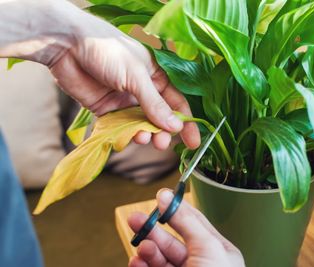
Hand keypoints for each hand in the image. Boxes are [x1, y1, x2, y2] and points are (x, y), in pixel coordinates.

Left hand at [0, 0, 199, 149]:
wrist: (68, 48)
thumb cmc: (108, 52)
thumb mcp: (137, 75)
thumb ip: (155, 103)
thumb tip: (175, 127)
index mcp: (155, 76)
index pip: (176, 102)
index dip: (185, 122)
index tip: (192, 142)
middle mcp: (142, 90)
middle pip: (158, 117)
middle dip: (162, 132)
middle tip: (162, 144)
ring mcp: (124, 101)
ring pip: (140, 125)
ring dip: (145, 134)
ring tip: (144, 138)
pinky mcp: (107, 110)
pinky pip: (121, 127)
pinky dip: (127, 135)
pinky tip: (130, 137)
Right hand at [128, 190, 244, 266]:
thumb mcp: (208, 248)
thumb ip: (186, 221)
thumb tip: (167, 196)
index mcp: (216, 252)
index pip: (194, 222)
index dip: (176, 208)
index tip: (160, 196)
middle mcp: (199, 264)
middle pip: (172, 239)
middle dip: (153, 228)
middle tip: (134, 218)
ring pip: (159, 257)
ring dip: (147, 249)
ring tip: (142, 247)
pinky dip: (141, 266)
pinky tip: (137, 262)